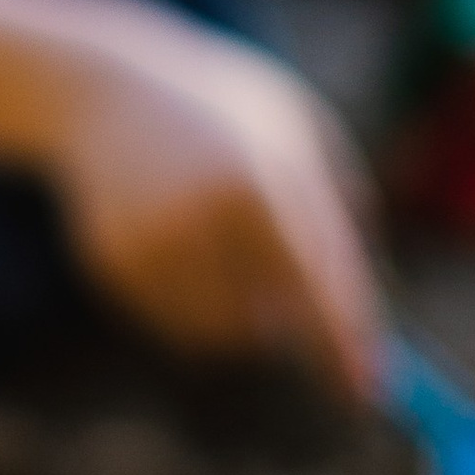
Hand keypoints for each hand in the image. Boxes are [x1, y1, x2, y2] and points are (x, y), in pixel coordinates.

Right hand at [50, 9, 383, 399]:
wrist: (105, 85)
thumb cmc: (227, 112)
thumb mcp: (301, 133)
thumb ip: (338, 217)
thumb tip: (364, 313)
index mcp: (254, 179)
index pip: (311, 287)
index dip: (341, 345)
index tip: (369, 388)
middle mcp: (193, 219)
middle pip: (264, 323)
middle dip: (287, 318)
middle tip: (293, 293)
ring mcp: (143, 245)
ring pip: (216, 332)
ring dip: (238, 312)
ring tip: (226, 243)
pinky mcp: (108, 263)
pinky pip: (171, 322)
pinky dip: (192, 302)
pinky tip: (180, 241)